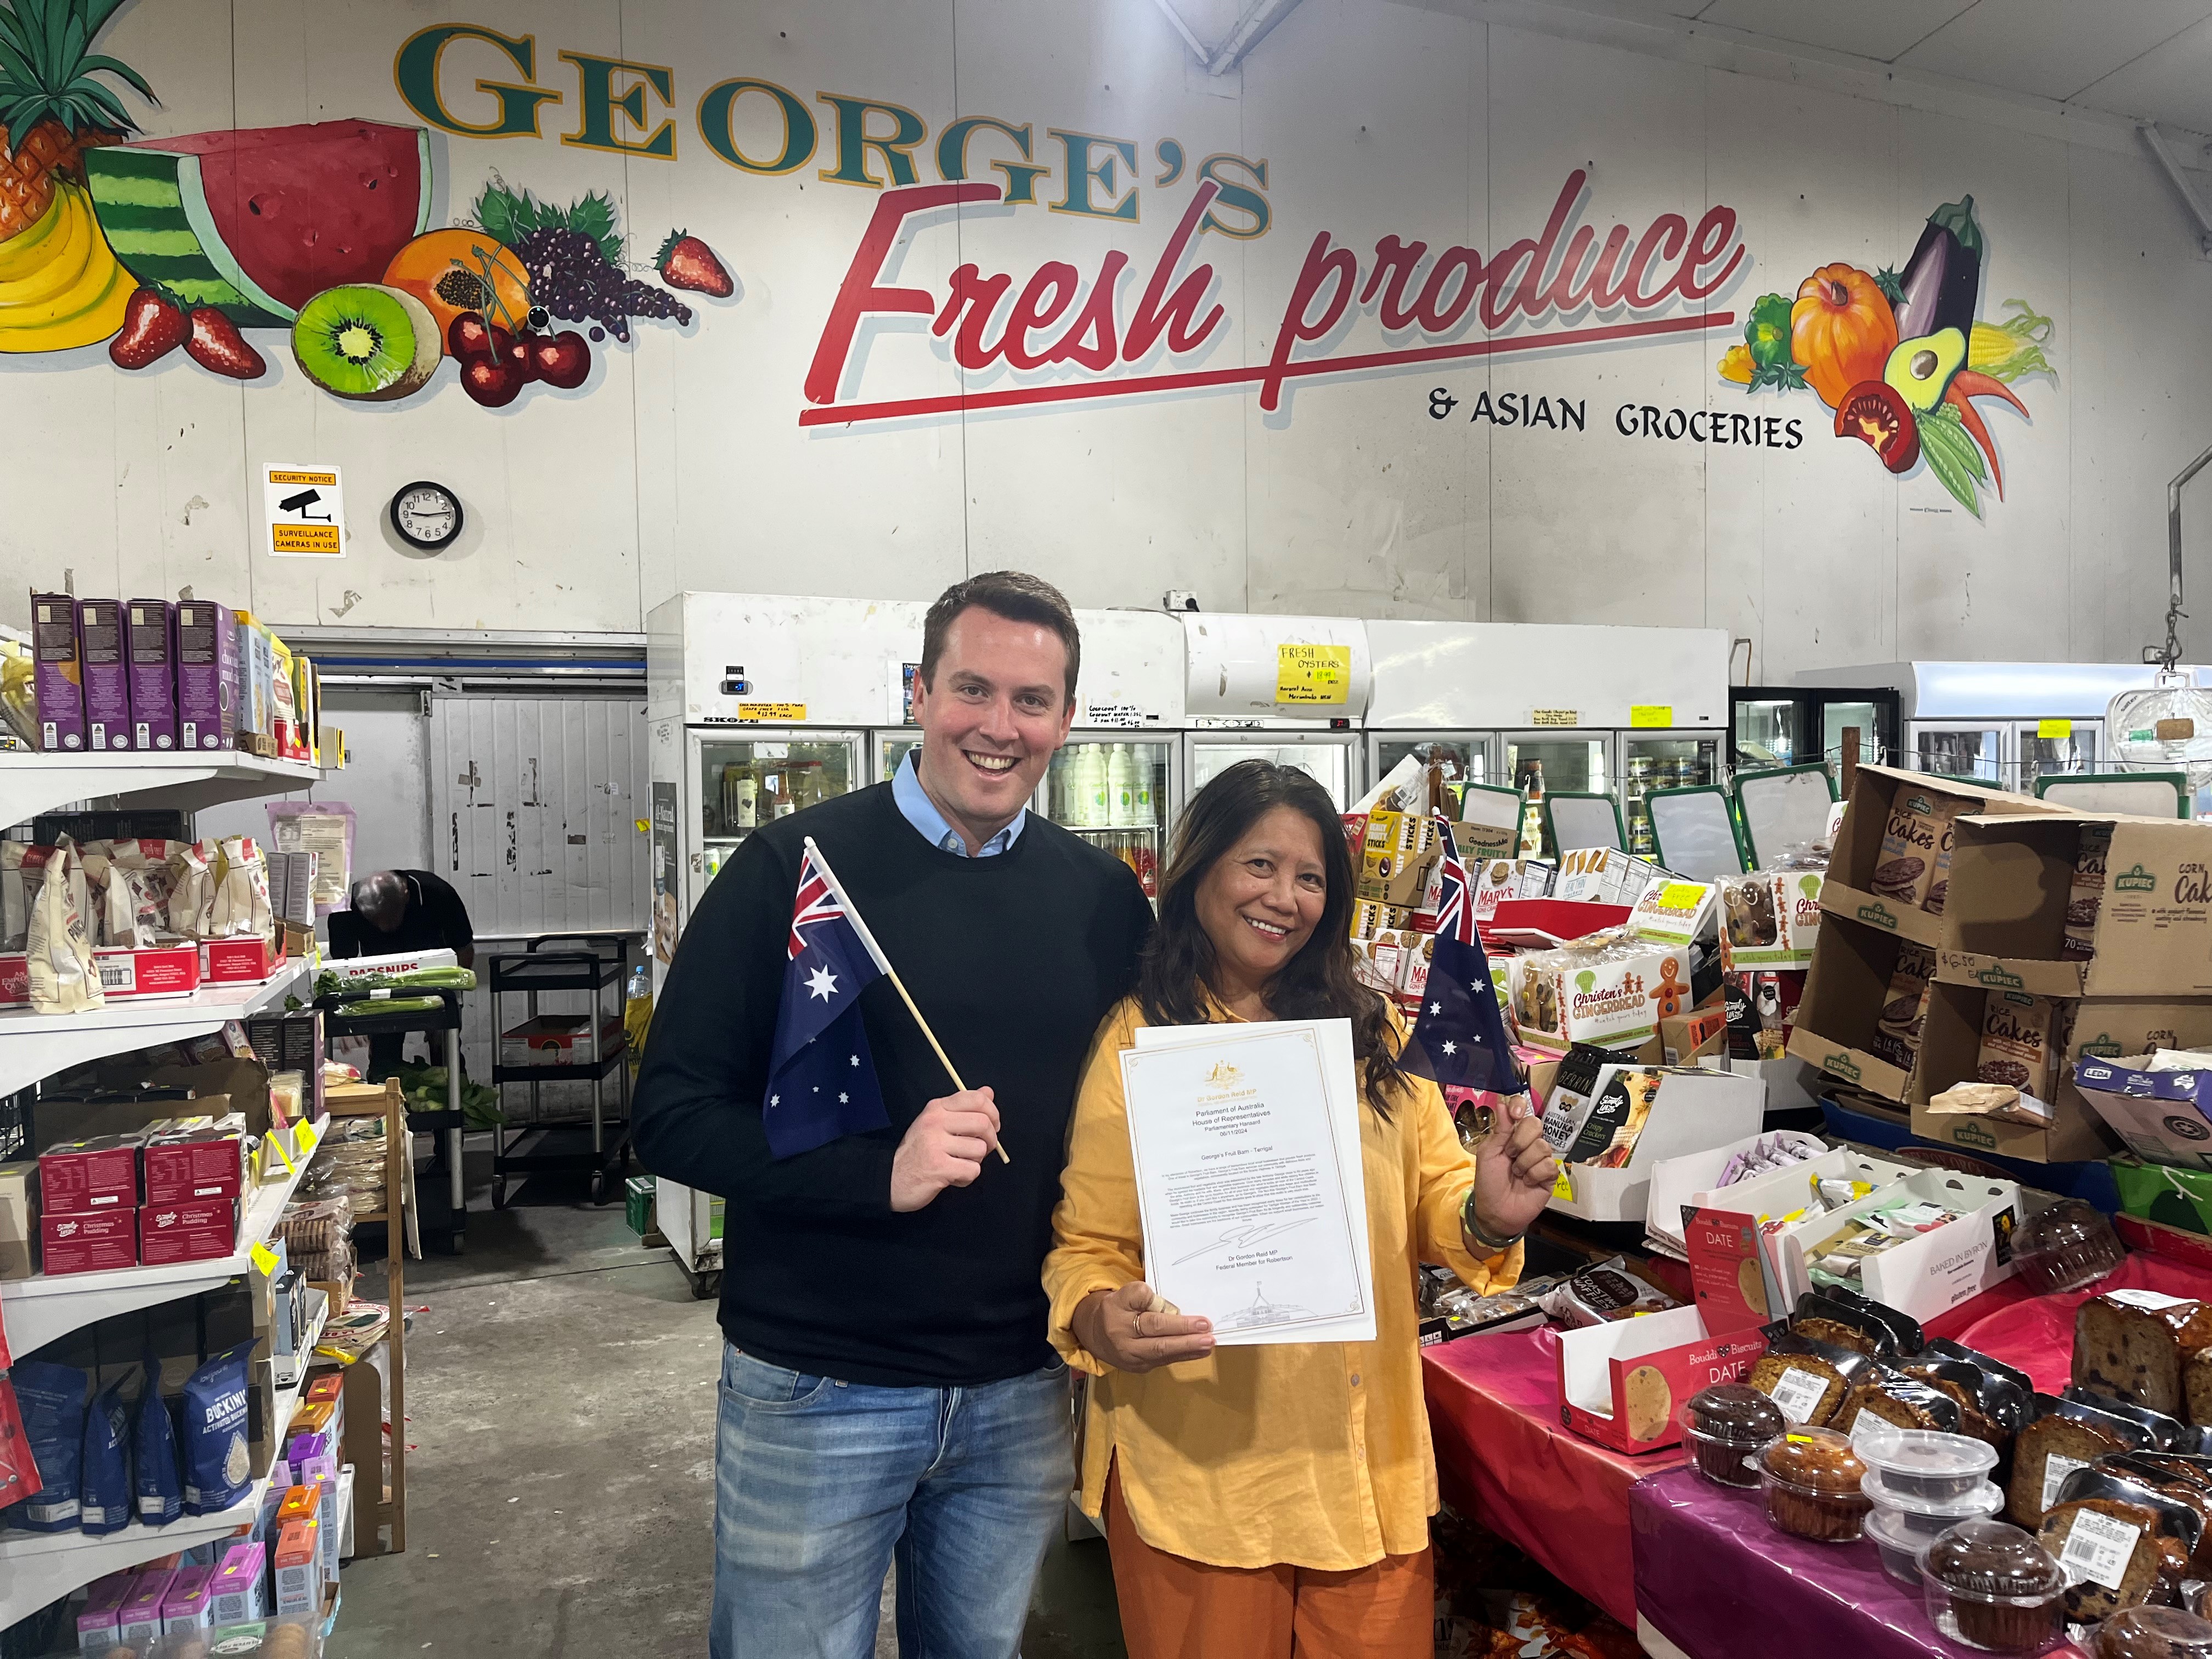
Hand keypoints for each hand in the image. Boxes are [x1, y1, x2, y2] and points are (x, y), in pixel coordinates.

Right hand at [890, 1087, 1002, 1212]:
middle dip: (990, 1140)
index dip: (993, 1113)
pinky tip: (953, 1176)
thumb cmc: (918, 1151)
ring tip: (959, 1164)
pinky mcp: (939, 1167)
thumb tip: (988, 1092)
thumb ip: (963, 1107)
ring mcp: (936, 1144)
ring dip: (975, 1162)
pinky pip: (972, 1170)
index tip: (992, 1126)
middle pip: (983, 1123)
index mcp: (937, 1108)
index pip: (977, 1098)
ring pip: (980, 1149)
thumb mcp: (937, 1122)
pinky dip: (966, 1178)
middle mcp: (935, 1122)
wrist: (891, 1179)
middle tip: (980, 1149)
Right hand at [1071, 1282, 1214, 1372]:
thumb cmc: (1114, 1310)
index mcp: (1117, 1320)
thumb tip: (1164, 1305)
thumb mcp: (1120, 1294)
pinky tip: (1199, 1351)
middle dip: (1186, 1338)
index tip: (1197, 1318)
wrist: (1095, 1334)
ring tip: (1208, 1344)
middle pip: (1159, 1343)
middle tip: (1208, 1334)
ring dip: (1189, 1349)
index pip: (1150, 1320)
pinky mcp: (1141, 1367)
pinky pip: (1165, 1361)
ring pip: (1164, 1354)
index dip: (1176, 1321)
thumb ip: (1140, 1294)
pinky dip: (1183, 1355)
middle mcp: (1125, 1344)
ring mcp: (1133, 1359)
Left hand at [1467, 1093, 1555, 1246]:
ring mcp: (1541, 1158)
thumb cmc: (1488, 1181)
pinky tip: (1528, 1182)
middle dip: (1520, 1140)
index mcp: (1512, 1135)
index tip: (1515, 1115)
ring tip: (1516, 1174)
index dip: (1521, 1107)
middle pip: (1536, 1124)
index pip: (1522, 1111)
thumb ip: (1499, 1130)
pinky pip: (1548, 1165)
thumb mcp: (1488, 1153)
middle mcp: (1528, 1143)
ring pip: (1542, 1146)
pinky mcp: (1551, 1175)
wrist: (1496, 1210)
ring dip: (1524, 1162)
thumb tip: (1502, 1103)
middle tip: (1510, 1155)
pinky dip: (1534, 1174)